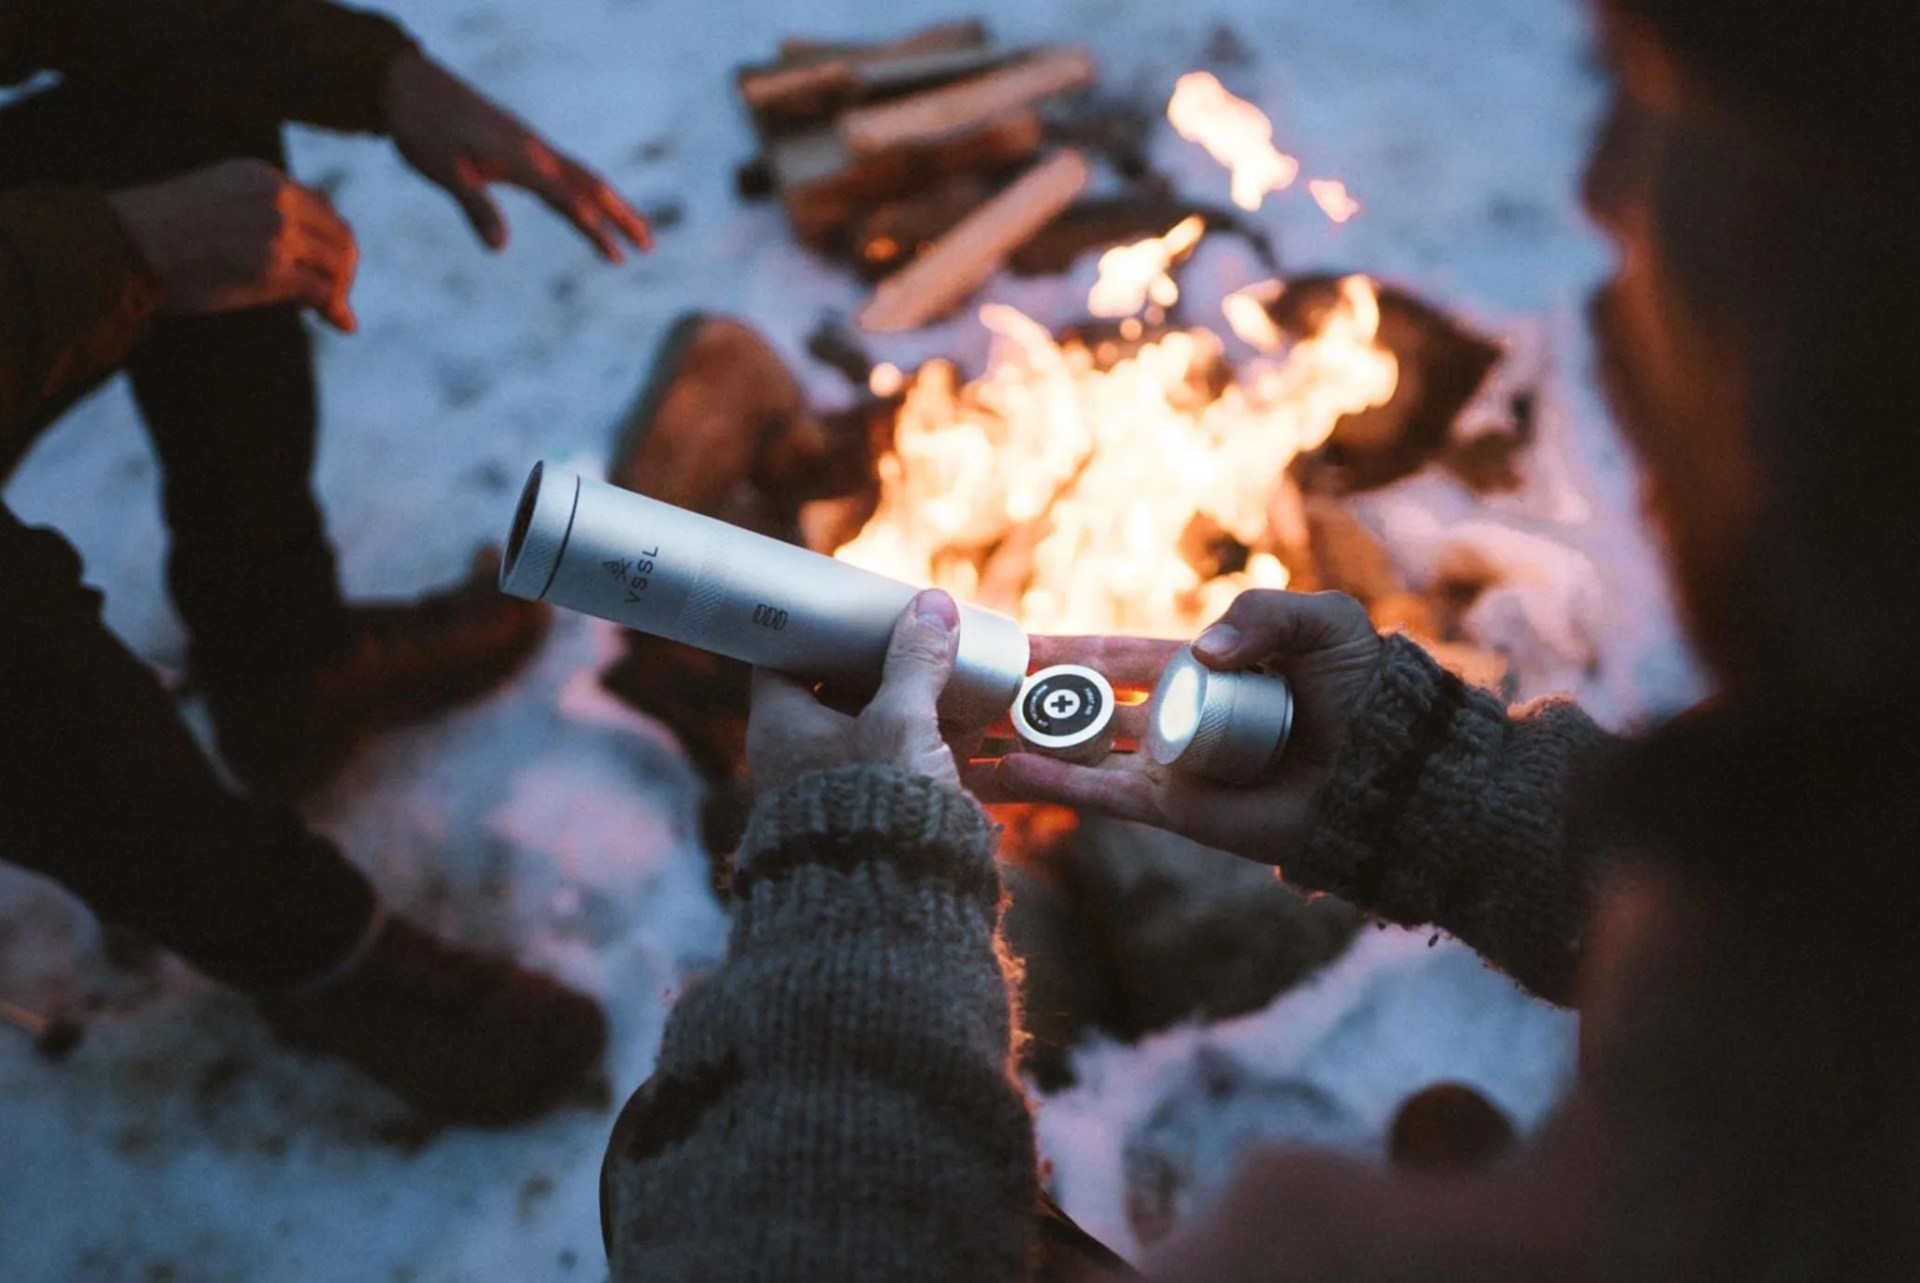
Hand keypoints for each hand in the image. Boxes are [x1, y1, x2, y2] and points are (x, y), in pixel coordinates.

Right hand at [109, 160, 357, 331]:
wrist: (124, 246)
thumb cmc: (157, 230)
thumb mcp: (213, 198)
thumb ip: (253, 209)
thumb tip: (285, 245)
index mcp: (263, 177)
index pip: (322, 205)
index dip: (331, 237)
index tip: (327, 262)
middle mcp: (277, 199)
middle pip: (340, 233)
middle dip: (345, 267)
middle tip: (339, 294)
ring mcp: (277, 233)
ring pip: (338, 264)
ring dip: (342, 290)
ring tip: (335, 311)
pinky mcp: (272, 270)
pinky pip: (323, 291)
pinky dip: (337, 309)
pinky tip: (341, 324)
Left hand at [381, 52, 651, 260]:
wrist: (407, 84)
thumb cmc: (420, 127)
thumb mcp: (441, 170)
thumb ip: (474, 207)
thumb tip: (500, 249)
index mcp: (521, 158)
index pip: (566, 199)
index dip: (592, 229)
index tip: (616, 257)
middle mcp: (535, 150)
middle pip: (590, 185)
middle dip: (621, 216)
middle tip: (649, 246)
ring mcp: (531, 146)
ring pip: (582, 178)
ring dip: (611, 205)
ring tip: (634, 232)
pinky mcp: (521, 146)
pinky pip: (565, 173)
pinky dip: (586, 193)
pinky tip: (588, 207)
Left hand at [747, 591, 968, 794]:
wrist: (895, 902)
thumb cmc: (878, 807)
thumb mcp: (901, 722)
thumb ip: (918, 663)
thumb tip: (934, 607)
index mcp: (784, 729)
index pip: (784, 660)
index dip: (815, 629)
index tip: (849, 604)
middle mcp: (807, 756)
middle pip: (841, 689)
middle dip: (882, 661)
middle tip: (913, 627)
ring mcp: (848, 784)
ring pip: (883, 724)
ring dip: (918, 698)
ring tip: (952, 662)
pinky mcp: (886, 809)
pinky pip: (913, 759)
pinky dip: (939, 737)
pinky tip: (975, 716)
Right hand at [967, 591, 1382, 866]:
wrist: (1393, 773)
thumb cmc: (1363, 692)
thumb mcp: (1321, 623)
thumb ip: (1261, 613)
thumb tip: (1200, 651)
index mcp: (1196, 668)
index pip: (1111, 658)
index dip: (1059, 652)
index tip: (1003, 643)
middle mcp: (1171, 719)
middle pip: (1081, 705)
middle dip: (1025, 698)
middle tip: (961, 690)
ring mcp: (1168, 768)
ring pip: (1078, 752)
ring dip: (1021, 743)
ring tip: (959, 736)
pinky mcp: (1174, 812)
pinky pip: (1101, 795)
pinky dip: (1051, 786)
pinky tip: (1003, 774)